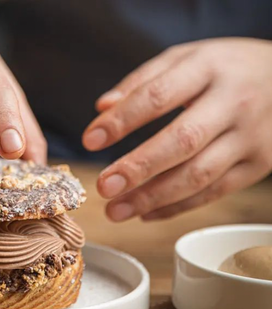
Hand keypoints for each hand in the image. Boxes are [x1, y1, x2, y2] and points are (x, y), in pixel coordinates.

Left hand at [82, 38, 271, 220]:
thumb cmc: (224, 68)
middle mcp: (234, 103)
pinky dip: (177, 207)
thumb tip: (102, 109)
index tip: (90, 140)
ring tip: (116, 210)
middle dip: (138, 168)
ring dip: (153, 198)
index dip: (122, 120)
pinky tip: (146, 213)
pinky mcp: (258, 165)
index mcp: (209, 68)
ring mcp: (250, 137)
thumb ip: (142, 81)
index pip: (158, 96)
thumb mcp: (186, 57)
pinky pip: (214, 192)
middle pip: (182, 141)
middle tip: (103, 186)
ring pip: (199, 175)